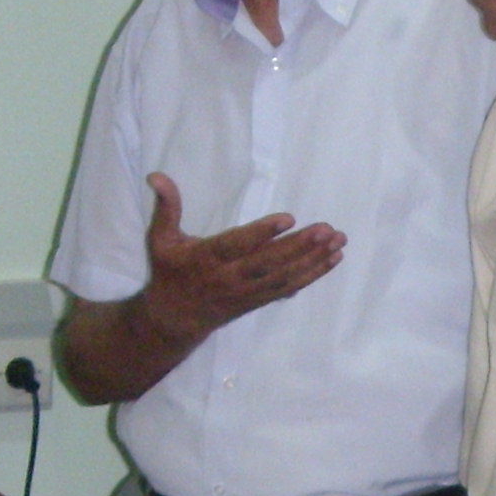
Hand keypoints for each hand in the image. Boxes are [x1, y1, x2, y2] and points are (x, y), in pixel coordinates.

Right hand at [136, 174, 342, 347]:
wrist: (173, 320)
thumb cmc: (168, 272)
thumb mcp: (160, 239)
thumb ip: (166, 207)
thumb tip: (157, 176)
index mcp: (205, 260)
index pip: (236, 246)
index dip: (261, 233)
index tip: (287, 218)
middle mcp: (229, 278)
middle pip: (268, 264)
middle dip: (299, 247)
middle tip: (326, 230)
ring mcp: (247, 292)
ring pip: (284, 278)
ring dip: (313, 260)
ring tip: (338, 241)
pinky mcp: (258, 300)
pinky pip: (289, 288)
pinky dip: (312, 275)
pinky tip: (333, 259)